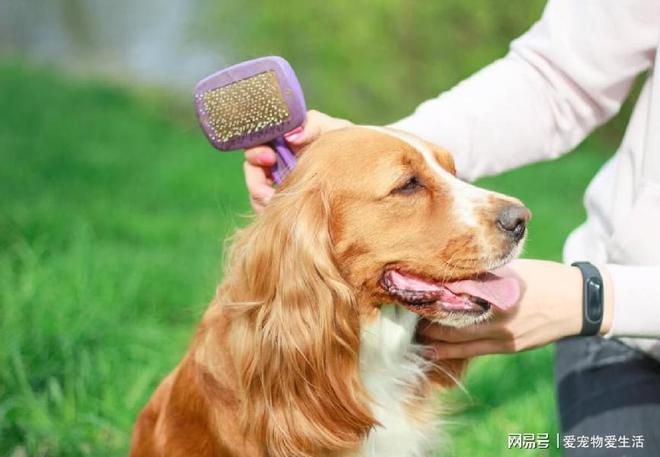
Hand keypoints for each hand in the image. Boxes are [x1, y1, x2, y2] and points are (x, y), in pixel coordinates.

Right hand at [244, 110, 351, 211]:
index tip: (269, 158)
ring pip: (258, 195)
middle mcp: (277, 163)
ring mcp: (280, 186)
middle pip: (252, 171)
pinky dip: (272, 214)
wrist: (368, 169)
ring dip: (263, 201)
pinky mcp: (286, 205)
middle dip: (255, 180)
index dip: (255, 152)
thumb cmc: (348, 144)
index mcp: (283, 141)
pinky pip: (269, 212)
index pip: (256, 144)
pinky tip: (288, 217)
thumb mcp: (335, 129)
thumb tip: (293, 136)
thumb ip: (314, 125)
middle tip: (269, 190)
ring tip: (278, 206)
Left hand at [417, 259, 613, 358]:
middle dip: (423, 321)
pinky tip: (432, 349)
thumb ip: (480, 274)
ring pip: (455, 343)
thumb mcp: (510, 269)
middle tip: (400, 315)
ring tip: (410, 334)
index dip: (427, 297)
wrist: (579, 302)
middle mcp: (496, 317)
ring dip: (432, 339)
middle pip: (448, 323)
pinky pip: (471, 352)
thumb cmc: (542, 277)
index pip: (451, 296)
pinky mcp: (507, 348)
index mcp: (496, 292)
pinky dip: (450, 351)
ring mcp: (502, 337)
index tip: (407, 292)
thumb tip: (447, 272)